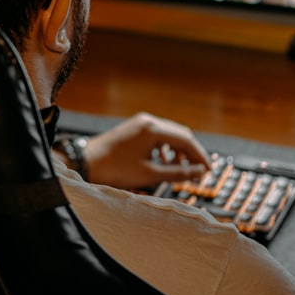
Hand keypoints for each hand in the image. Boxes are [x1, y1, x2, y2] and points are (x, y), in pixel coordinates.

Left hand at [83, 112, 210, 188]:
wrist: (85, 162)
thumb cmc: (115, 169)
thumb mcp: (150, 174)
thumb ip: (178, 173)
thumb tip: (200, 173)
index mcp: (153, 129)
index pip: (186, 139)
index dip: (200, 156)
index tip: (208, 171)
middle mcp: (148, 121)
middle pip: (180, 134)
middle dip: (191, 153)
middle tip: (198, 172)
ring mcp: (140, 123)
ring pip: (169, 134)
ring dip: (178, 151)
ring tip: (181, 170)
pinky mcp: (134, 128)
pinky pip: (157, 135)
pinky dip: (165, 148)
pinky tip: (164, 162)